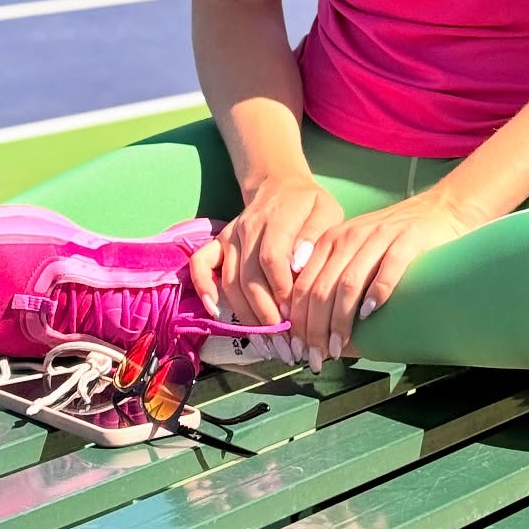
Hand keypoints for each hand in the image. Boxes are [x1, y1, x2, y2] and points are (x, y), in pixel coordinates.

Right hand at [189, 174, 343, 328]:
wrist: (281, 185)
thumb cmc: (309, 206)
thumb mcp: (326, 212)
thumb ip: (316, 235)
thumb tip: (298, 264)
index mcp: (278, 215)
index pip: (272, 257)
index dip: (281, 290)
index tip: (294, 315)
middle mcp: (249, 225)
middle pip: (250, 276)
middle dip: (266, 315)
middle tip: (283, 343)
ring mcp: (231, 234)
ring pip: (231, 280)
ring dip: (246, 315)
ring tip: (265, 343)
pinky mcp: (219, 241)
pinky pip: (201, 264)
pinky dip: (204, 287)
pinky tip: (215, 312)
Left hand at [288, 190, 481, 372]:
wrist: (436, 210)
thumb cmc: (391, 241)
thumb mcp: (353, 253)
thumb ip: (331, 280)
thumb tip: (311, 331)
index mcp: (331, 241)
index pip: (303, 285)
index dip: (298, 322)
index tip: (298, 350)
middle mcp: (350, 236)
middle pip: (322, 289)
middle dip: (315, 329)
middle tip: (316, 358)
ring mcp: (379, 236)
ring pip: (349, 283)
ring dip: (340, 321)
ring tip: (338, 348)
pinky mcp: (408, 240)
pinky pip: (388, 268)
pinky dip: (376, 293)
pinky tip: (369, 313)